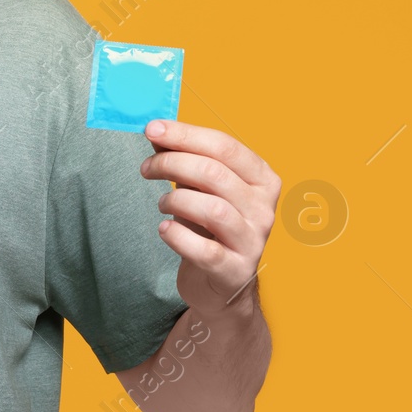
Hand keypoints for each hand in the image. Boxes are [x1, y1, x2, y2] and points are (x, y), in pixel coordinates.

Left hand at [139, 119, 280, 319]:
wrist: (221, 283)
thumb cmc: (210, 227)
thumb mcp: (200, 187)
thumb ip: (182, 157)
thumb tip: (157, 131)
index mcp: (262, 179)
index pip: (225, 146)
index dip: (185, 134)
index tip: (152, 129)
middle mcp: (264, 209)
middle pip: (215, 174)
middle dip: (171, 163)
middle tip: (146, 169)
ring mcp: (253, 241)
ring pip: (212, 209)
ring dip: (175, 200)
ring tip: (163, 203)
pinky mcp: (235, 271)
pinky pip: (204, 250)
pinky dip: (177, 236)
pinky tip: (165, 229)